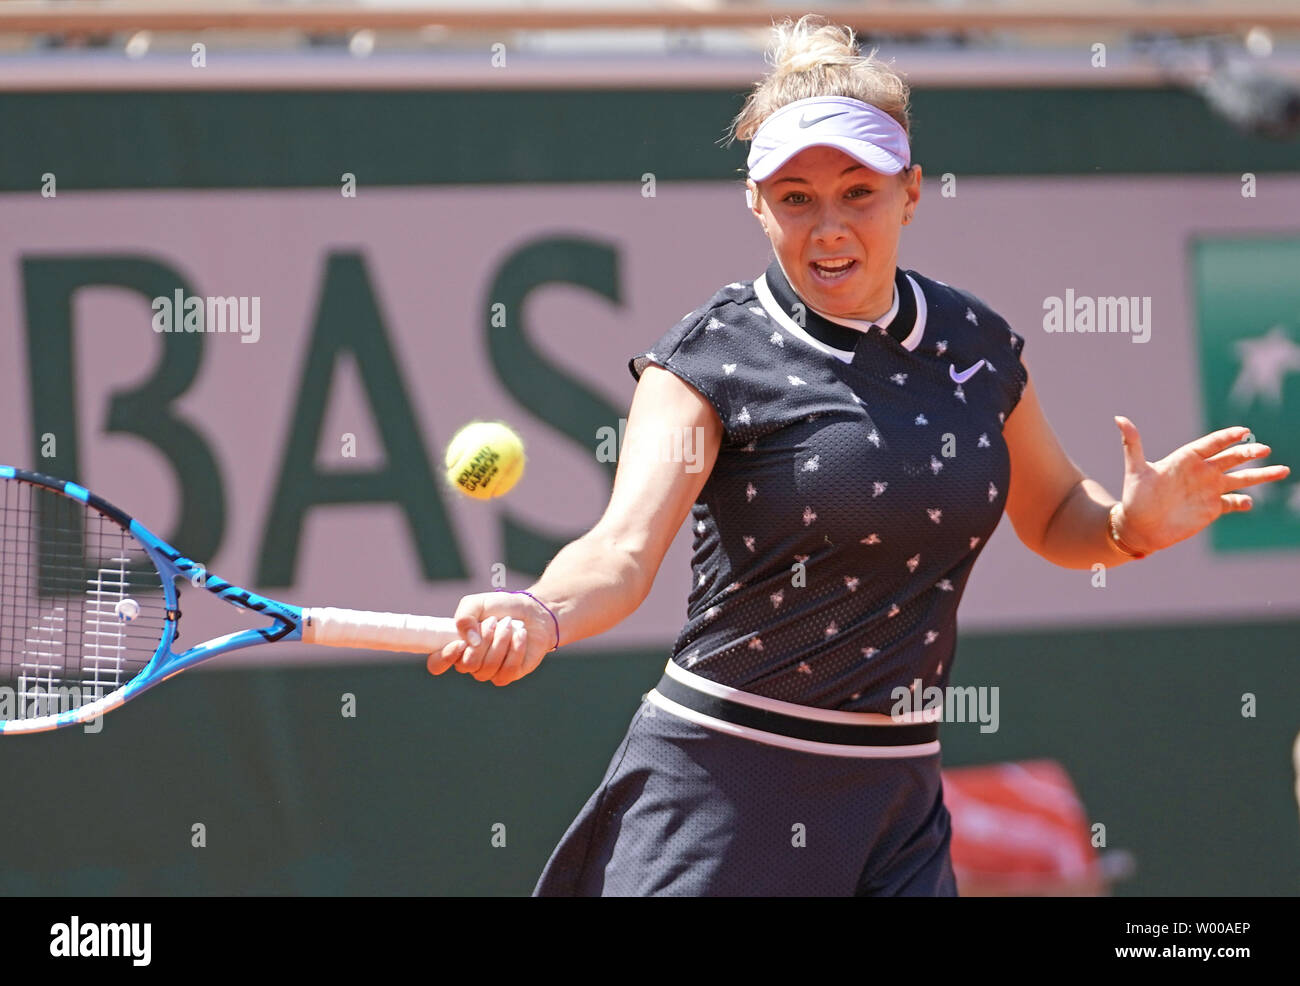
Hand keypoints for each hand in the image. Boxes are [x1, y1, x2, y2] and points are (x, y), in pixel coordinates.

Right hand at [426, 591, 555, 685]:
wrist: (533, 611)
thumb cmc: (502, 607)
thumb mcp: (478, 603)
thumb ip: (464, 616)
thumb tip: (470, 641)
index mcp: (456, 645)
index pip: (436, 664)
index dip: (444, 659)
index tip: (460, 643)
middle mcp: (470, 662)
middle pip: (467, 664)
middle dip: (484, 640)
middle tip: (494, 621)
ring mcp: (488, 671)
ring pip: (487, 668)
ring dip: (500, 642)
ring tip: (509, 625)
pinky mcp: (509, 674)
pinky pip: (507, 671)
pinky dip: (515, 649)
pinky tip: (520, 636)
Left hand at [1112, 416, 1290, 554]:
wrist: (1138, 526)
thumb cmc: (1135, 497)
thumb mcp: (1135, 469)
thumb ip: (1132, 444)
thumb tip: (1119, 418)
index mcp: (1186, 459)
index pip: (1211, 444)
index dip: (1226, 437)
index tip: (1243, 431)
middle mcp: (1202, 472)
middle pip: (1231, 459)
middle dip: (1248, 453)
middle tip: (1264, 449)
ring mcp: (1210, 490)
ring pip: (1241, 479)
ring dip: (1260, 475)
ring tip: (1283, 470)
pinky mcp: (1213, 509)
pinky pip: (1234, 503)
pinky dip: (1243, 501)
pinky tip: (1248, 502)